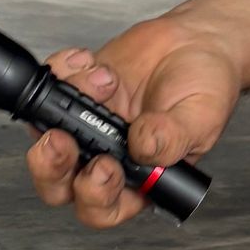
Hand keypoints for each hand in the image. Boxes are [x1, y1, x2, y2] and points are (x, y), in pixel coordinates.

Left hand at [24, 17, 240, 229]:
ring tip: (103, 79)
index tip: (106, 166)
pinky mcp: (76, 92)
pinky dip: (61, 73)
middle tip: (61, 139)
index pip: (104, 207)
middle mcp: (108, 157)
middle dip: (51, 166)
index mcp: (139, 180)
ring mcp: (87, 126)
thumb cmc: (205, 87)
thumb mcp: (200, 118)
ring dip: (61, 107)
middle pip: (59, 183)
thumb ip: (173, 138)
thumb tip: (141, 147)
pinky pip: (49, 89)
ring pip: (45, 136)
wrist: (197, 42)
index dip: (95, 196)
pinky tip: (89, 62)